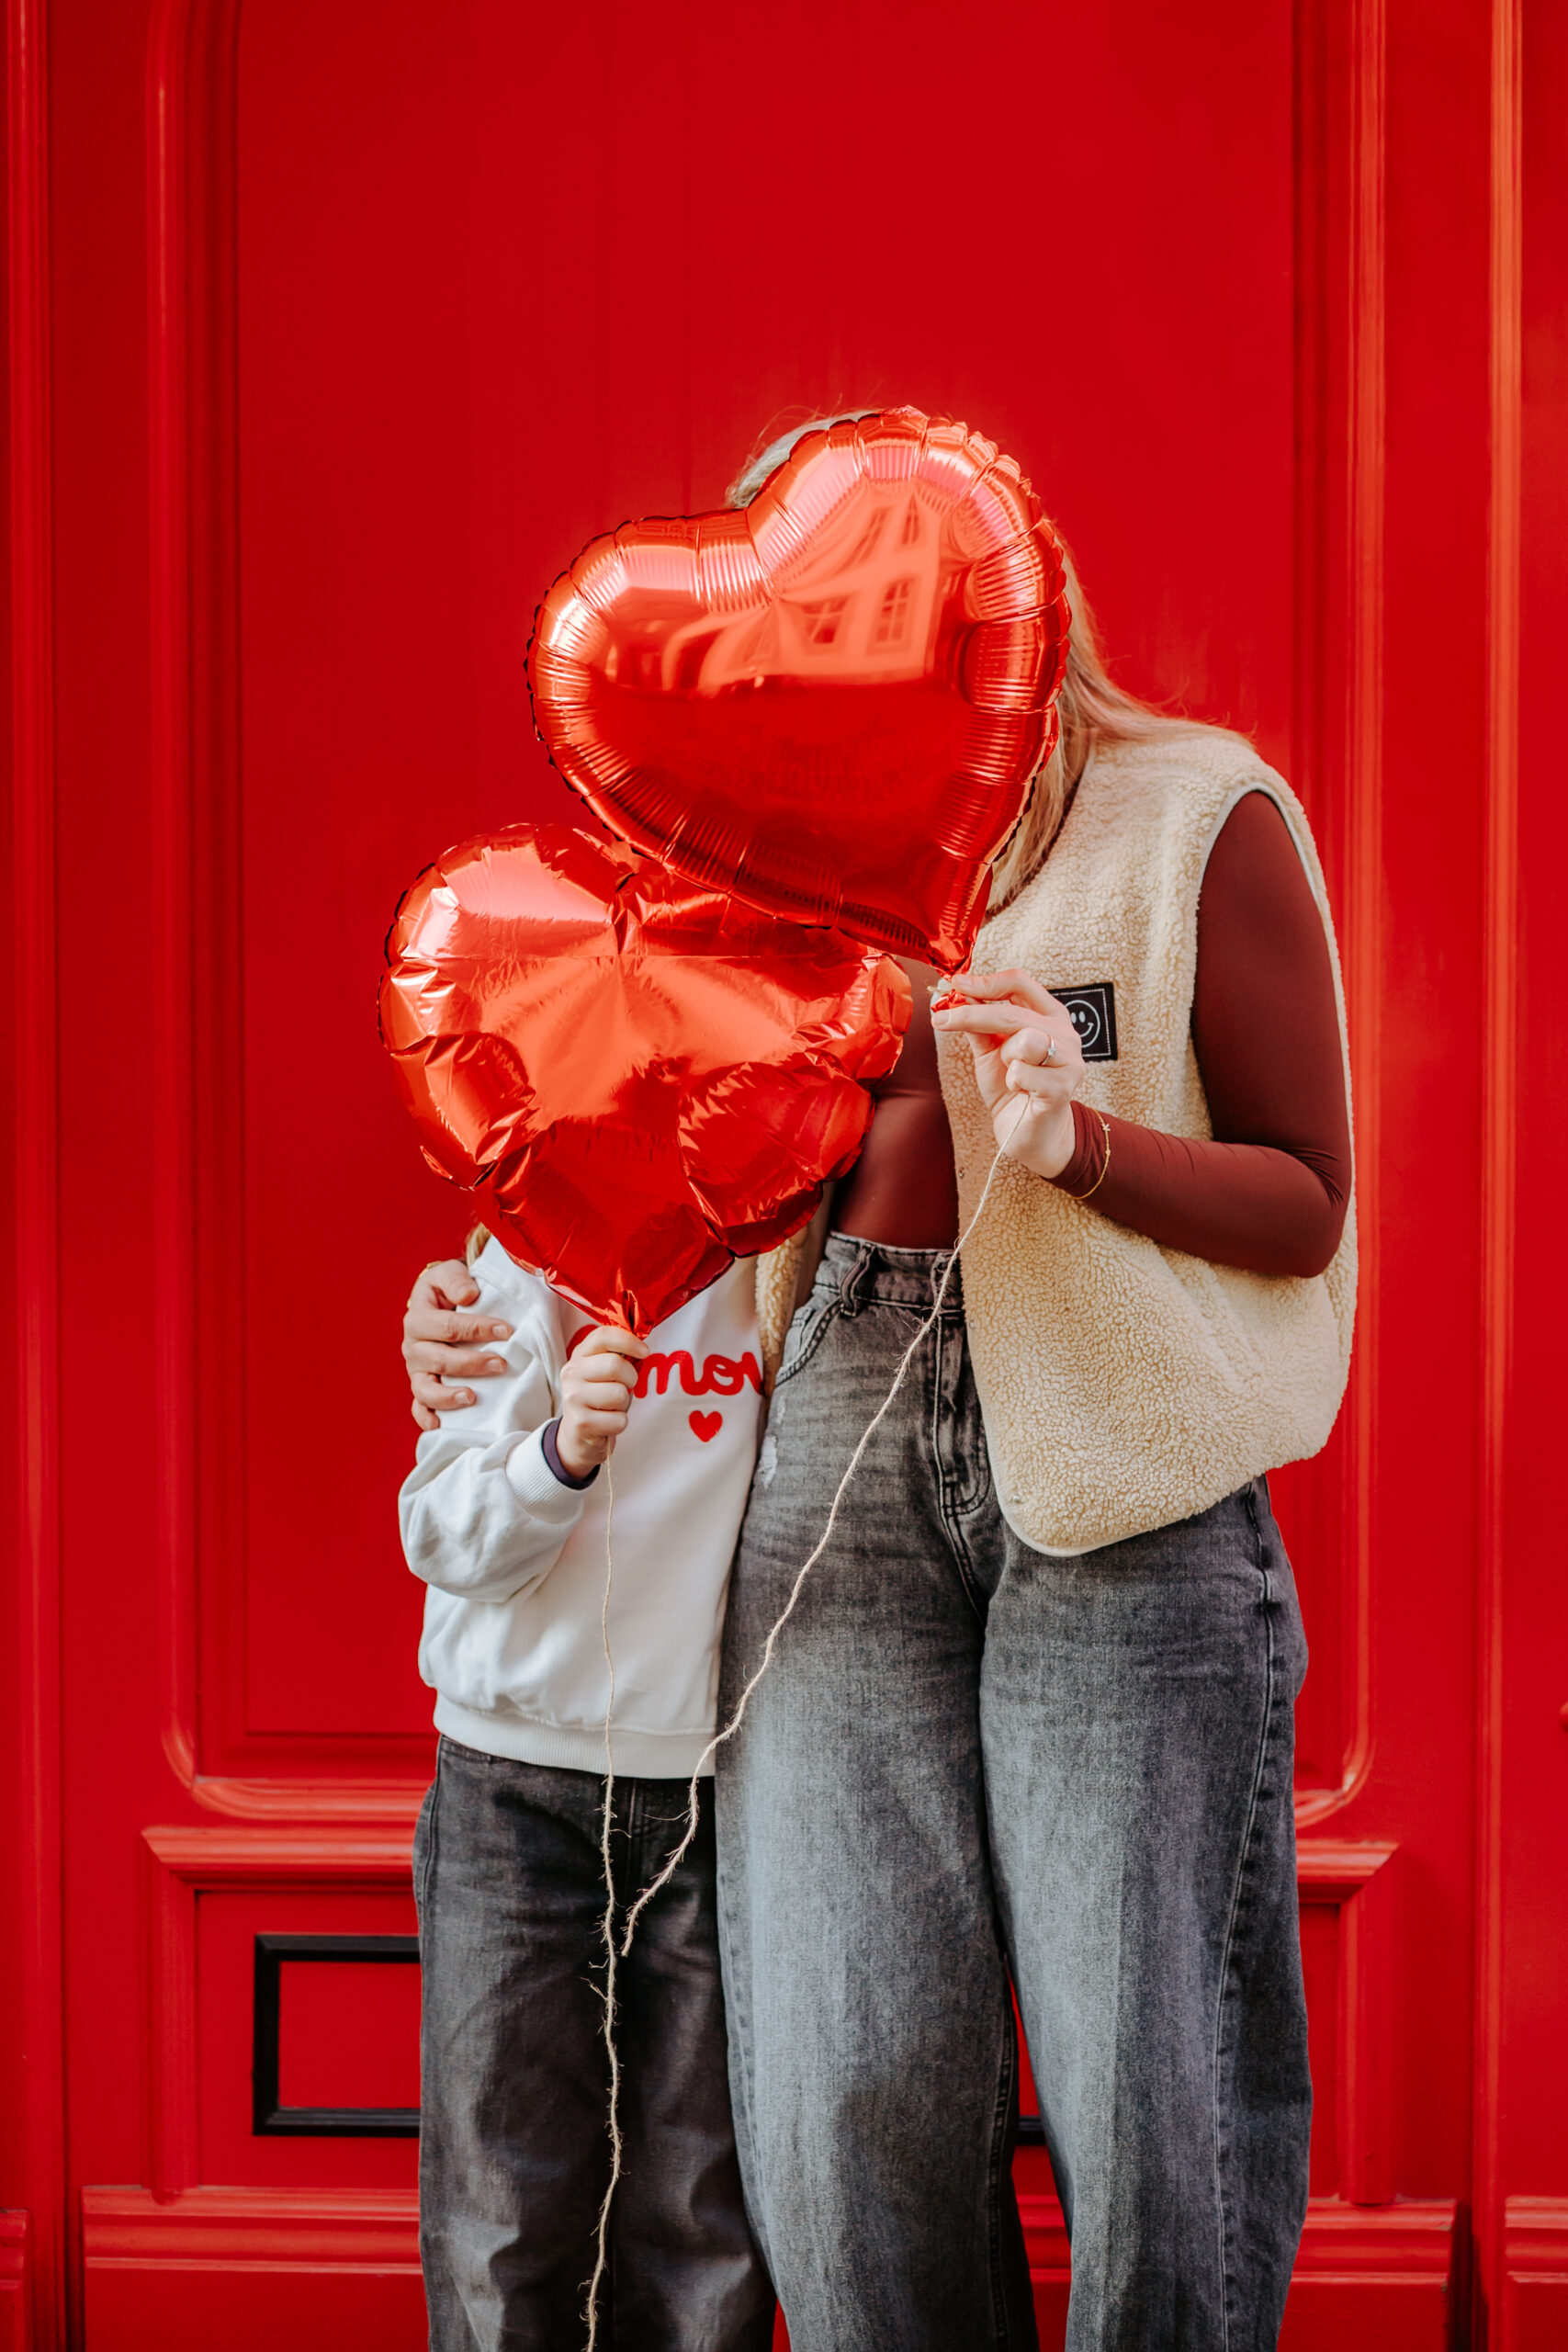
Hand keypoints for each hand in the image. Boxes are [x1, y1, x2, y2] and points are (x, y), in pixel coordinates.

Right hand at [404, 1260, 513, 1431]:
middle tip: (501, 1364)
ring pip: (425, 1388)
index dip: (477, 1328)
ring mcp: (416, 1370)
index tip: (507, 1331)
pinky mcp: (421, 1386)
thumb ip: (457, 1279)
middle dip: (471, 1363)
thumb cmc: (451, 1288)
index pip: (448, 1326)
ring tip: (472, 1397)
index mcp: (419, 1317)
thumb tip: (469, 1295)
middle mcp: (413, 1346)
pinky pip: (418, 1407)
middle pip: (439, 1360)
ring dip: (448, 1396)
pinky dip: (425, 1417)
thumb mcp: (450, 1273)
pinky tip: (439, 1425)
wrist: (441, 1301)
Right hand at [557, 1326, 648, 1476]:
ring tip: (612, 1406)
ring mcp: (573, 1398)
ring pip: (619, 1394)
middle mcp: (571, 1374)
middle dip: (630, 1378)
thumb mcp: (603, 1372)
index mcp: (579, 1356)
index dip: (629, 1341)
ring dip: (624, 1404)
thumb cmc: (599, 1398)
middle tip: (625, 1387)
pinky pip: (619, 1420)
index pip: (603, 1336)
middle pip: (615, 1365)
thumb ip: (617, 1355)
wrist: (578, 1435)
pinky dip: (620, 1423)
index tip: (644, 1351)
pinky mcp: (581, 1423)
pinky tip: (607, 1422)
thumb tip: (642, 1348)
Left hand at [930, 968, 1084, 1178]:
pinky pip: (1023, 1072)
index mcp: (1049, 1015)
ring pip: (1024, 1040)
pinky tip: (1023, 1092)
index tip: (956, 984)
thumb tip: (955, 993)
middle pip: (1013, 1011)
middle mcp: (1065, 1032)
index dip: (987, 981)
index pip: (1020, 982)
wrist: (1026, 1135)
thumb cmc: (1012, 1088)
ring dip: (1006, 1058)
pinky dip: (1014, 1082)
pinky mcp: (1063, 1087)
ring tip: (1013, 1074)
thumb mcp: (989, 1050)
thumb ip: (978, 1023)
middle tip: (941, 1021)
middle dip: (973, 1016)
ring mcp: (1069, 1060)